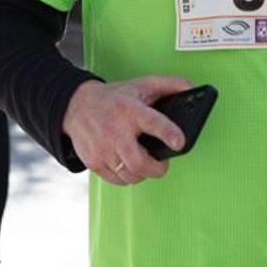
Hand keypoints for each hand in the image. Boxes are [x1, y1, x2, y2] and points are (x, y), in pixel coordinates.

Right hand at [62, 76, 194, 186]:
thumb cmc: (113, 98)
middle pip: (140, 163)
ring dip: (142, 173)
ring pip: (130, 175)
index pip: (153, 122)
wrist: (76, 106)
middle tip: (162, 164)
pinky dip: (127, 176)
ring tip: (145, 163)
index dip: (169, 134)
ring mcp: (102, 149)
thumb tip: (190, 88)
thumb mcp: (141, 85)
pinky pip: (117, 180)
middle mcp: (115, 131)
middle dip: (157, 169)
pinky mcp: (94, 162)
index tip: (179, 142)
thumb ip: (168, 85)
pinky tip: (129, 165)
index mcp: (129, 110)